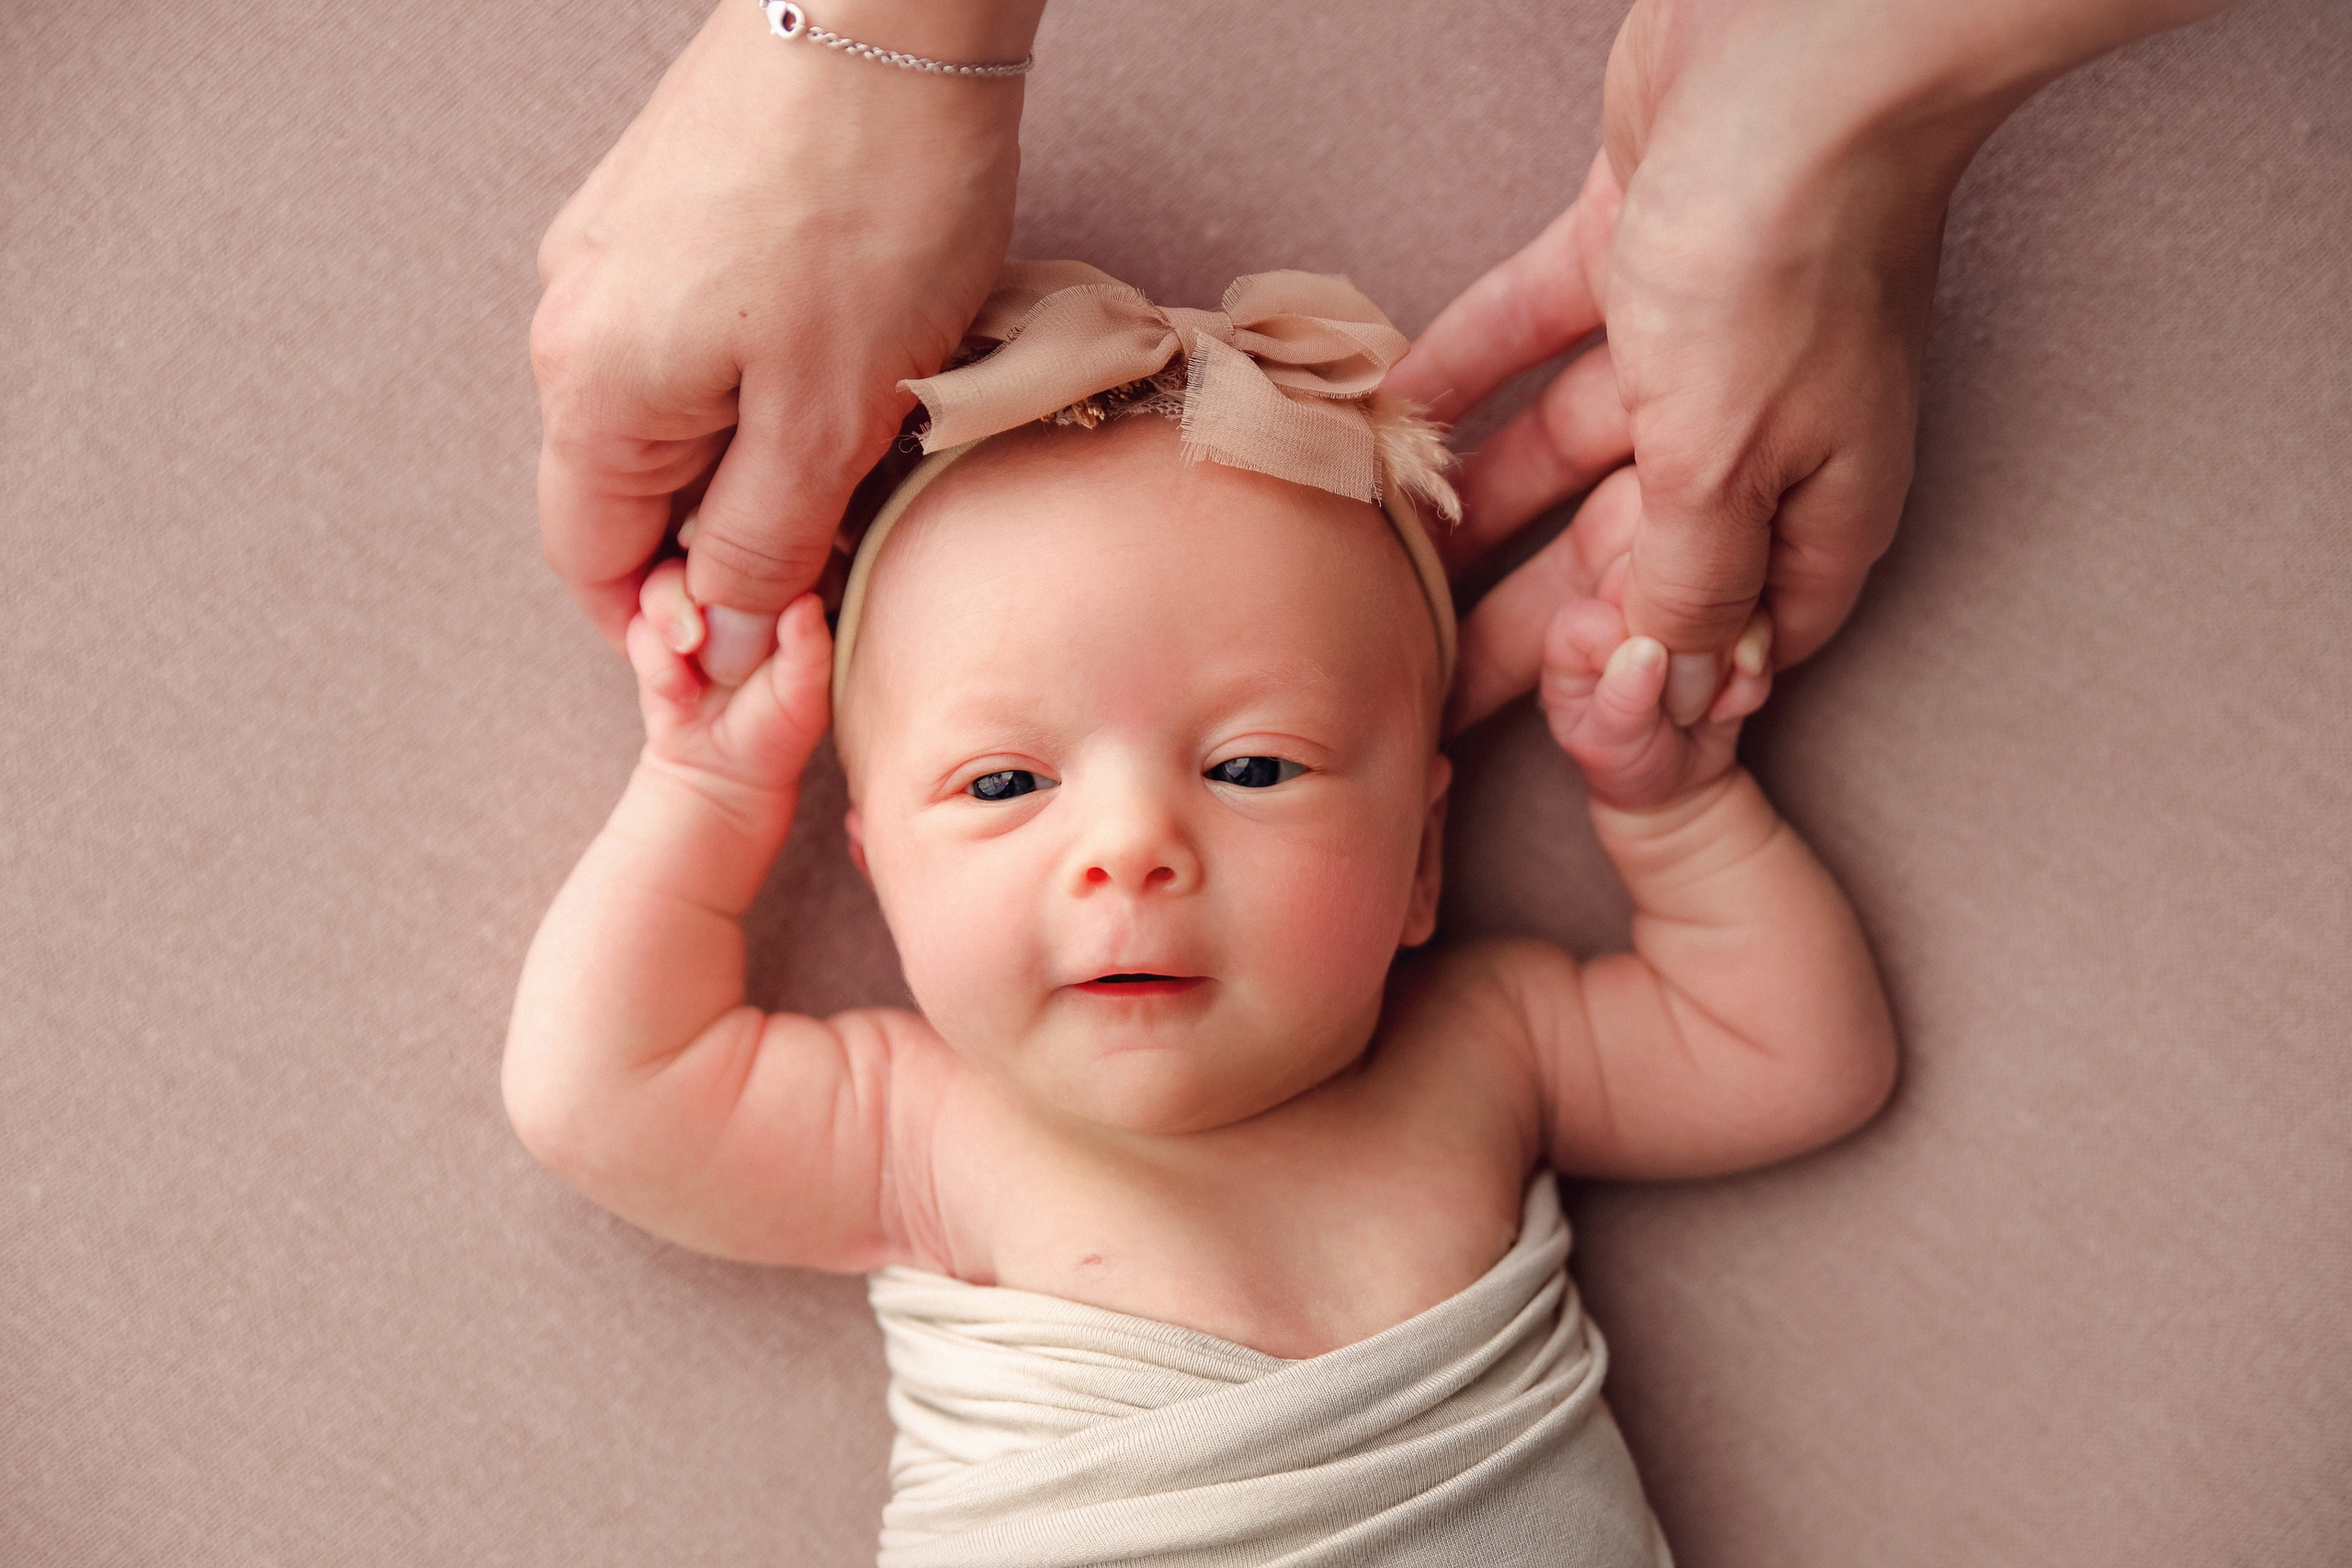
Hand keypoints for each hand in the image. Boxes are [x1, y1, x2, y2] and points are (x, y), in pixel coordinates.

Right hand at [533, 0, 1041, 683]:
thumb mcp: (827, 417)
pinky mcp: (668, 201)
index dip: (670, 623)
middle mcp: (574, 316)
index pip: (590, 559)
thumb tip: (723, 635)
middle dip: (724, 537)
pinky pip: (698, 333)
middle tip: (838, 538)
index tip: (759, 645)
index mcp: (593, 387)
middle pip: (628, 485)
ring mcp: (615, 248)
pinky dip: (762, 375)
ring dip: (754, 453)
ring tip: (862, 433)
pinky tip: (849, 353)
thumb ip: (761, 540)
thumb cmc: (868, 205)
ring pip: (672, 408)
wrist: (888, 7)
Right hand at [628, 562, 831, 800]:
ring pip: (666, 573)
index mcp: (787, 589)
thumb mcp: (803, 696)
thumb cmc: (776, 729)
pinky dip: (655, 656)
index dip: (756, 544)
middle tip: (706, 616)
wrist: (721, 771)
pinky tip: (680, 690)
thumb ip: (808, 650)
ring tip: (689, 653)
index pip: (774, 540)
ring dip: (670, 610)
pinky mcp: (656, 632)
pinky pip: (640, 621)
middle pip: (706, 539)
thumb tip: (804, 603)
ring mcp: (693, 605)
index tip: (749, 571)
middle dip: (699, 575)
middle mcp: (737, 587)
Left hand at [1397, 0, 2230, 728]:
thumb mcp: (1726, 460)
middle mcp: (1760, 432)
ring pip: (1566, 451)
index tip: (1546, 734)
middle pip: (1628, 555)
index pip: (1727, 635)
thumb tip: (1679, 699)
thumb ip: (1689, 585)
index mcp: (1816, 501)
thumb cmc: (1786, 259)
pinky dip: (1462, 379)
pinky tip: (1384, 427)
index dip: (1645, 689)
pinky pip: (1528, 341)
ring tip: (1377, 570)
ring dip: (1480, 506)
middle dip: (1531, 618)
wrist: (1802, 47)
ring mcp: (1693, 343)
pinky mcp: (1630, 256)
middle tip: (1421, 682)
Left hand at [1541, 592, 1771, 814]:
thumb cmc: (1626, 760)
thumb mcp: (1611, 745)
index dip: (1625, 650)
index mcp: (1575, 634)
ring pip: (1717, 597)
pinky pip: (1755, 623)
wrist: (1679, 781)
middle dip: (1687, 646)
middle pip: (1659, 583)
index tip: (1644, 692)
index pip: (1597, 612)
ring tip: (1710, 710)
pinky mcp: (1725, 620)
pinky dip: (1751, 673)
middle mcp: (1622, 607)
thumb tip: (1646, 649)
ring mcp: (1676, 608)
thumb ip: (1621, 700)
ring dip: (1729, 660)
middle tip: (1685, 702)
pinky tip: (1729, 706)